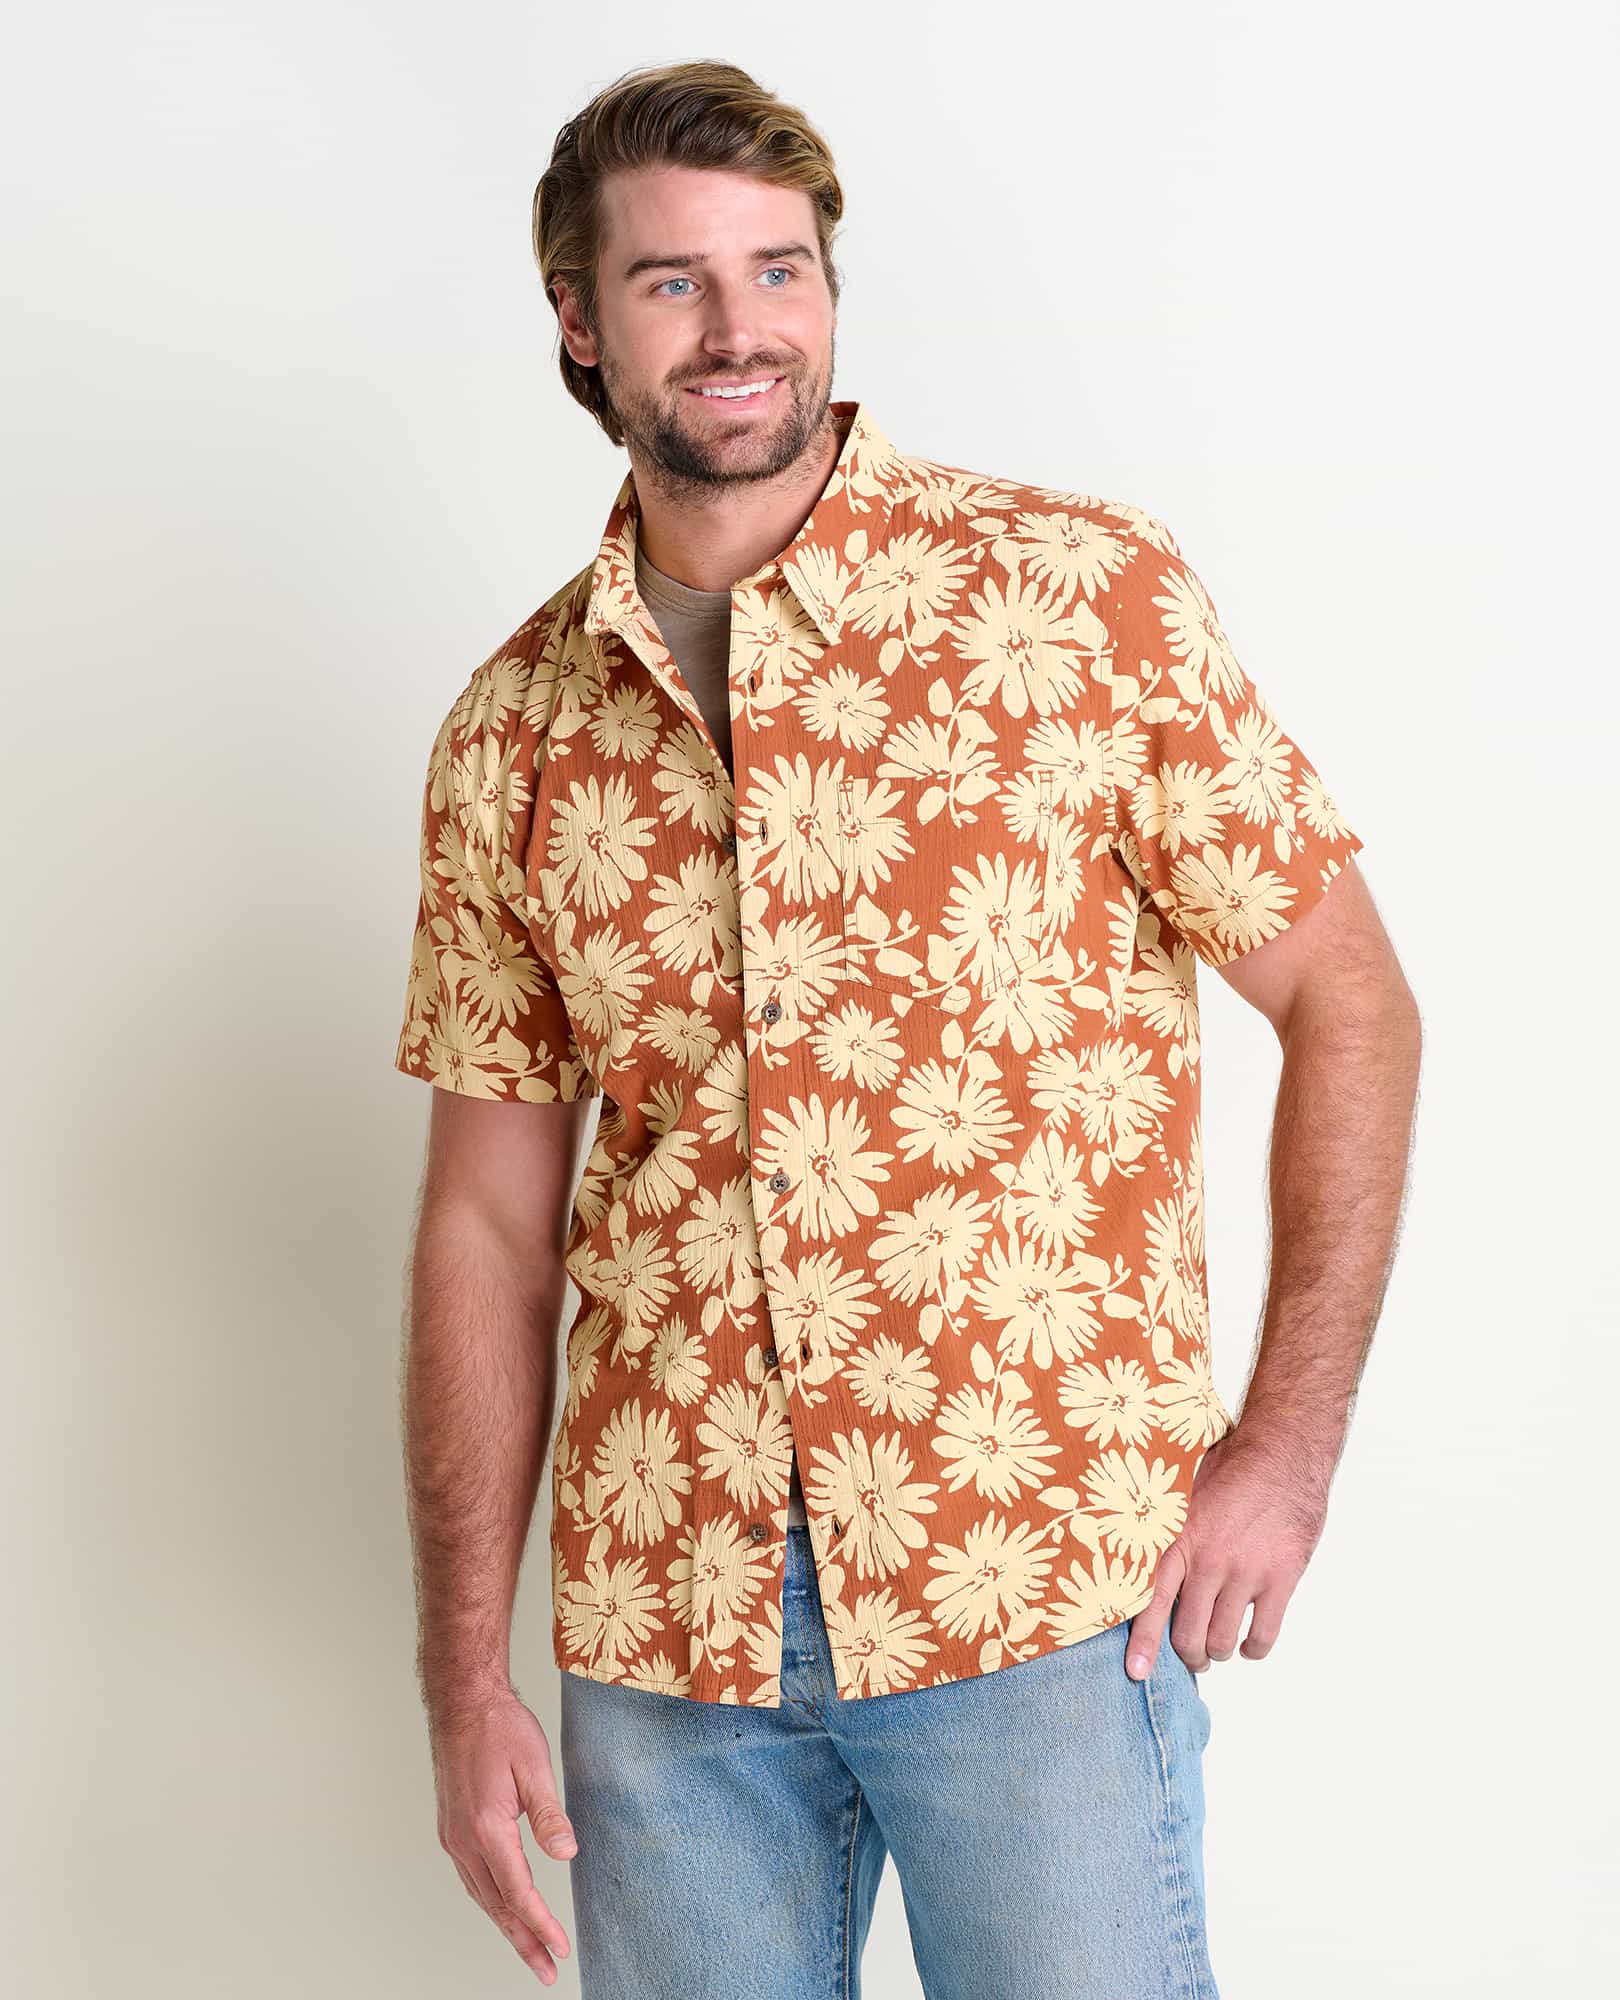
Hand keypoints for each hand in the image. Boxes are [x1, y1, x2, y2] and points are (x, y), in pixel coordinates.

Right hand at [430, 1688, 577, 1984]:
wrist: (462, 1702)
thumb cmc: (499, 1728)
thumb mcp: (534, 1766)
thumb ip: (550, 1814)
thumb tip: (567, 1854)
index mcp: (486, 1828)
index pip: (518, 1891)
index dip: (540, 1924)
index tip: (560, 1948)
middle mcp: (463, 1840)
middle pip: (497, 1905)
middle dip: (523, 1941)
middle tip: (545, 1969)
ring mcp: (453, 1837)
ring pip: (482, 1895)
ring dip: (506, 1925)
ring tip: (529, 1949)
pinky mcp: (451, 1829)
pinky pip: (473, 1878)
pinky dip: (491, 1901)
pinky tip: (504, 1907)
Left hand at [1124, 1423, 1329, 1679]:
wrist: (1284, 1450)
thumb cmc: (1230, 1466)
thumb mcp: (1184, 1491)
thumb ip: (1166, 1529)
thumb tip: (1138, 1554)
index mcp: (1179, 1540)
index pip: (1151, 1601)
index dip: (1144, 1643)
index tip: (1136, 1673)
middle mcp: (1209, 1561)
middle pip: (1189, 1634)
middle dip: (1189, 1654)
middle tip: (1192, 1655)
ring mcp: (1246, 1572)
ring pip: (1224, 1640)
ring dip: (1220, 1652)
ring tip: (1220, 1646)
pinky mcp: (1281, 1578)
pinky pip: (1264, 1634)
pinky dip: (1255, 1648)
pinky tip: (1250, 1644)